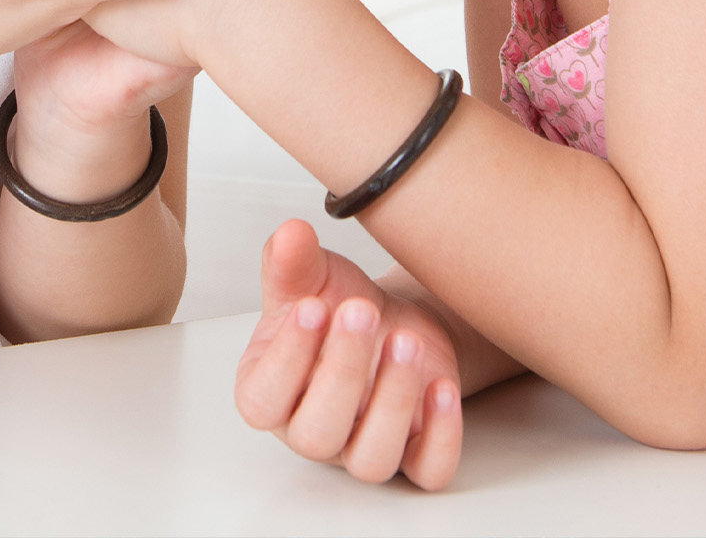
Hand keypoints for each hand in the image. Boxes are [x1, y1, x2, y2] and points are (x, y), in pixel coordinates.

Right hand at [234, 220, 463, 489]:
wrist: (393, 320)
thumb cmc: (340, 307)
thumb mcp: (312, 278)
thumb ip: (293, 261)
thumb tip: (290, 234)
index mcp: (270, 393)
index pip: (263, 400)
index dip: (287, 358)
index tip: (313, 306)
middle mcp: (311, 430)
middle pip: (317, 434)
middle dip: (341, 371)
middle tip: (361, 311)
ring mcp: (362, 447)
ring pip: (372, 459)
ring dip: (392, 401)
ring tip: (406, 340)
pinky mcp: (414, 451)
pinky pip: (428, 471)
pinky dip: (441, 437)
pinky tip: (442, 386)